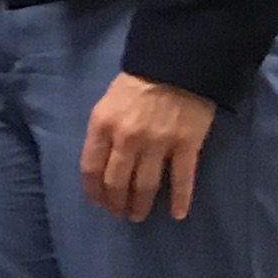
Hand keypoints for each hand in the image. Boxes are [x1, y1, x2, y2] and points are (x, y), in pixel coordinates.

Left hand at [81, 71, 213, 221]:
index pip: (91, 168)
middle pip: (117, 182)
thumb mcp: (108, 102)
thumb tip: (101, 161)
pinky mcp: (186, 144)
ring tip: (139, 215)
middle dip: (116, 203)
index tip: (98, 202)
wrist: (177, 61)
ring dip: (141, 205)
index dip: (93, 190)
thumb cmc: (139, 80)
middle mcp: (126, 139)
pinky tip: (177, 213)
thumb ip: (103, 131)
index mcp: (103, 126)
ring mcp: (157, 143)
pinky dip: (180, 199)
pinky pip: (182, 178)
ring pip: (145, 185)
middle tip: (121, 213)